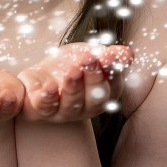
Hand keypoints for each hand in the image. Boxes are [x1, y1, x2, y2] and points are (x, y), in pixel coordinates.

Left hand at [16, 43, 132, 123]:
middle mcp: (84, 108)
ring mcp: (62, 111)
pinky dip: (47, 97)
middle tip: (89, 59)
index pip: (112, 86)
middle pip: (94, 99)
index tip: (107, 56)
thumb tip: (127, 54)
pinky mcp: (40, 109)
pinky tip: (50, 86)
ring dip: (73, 87)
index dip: (111, 71)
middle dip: (93, 78)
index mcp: (101, 95)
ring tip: (73, 70)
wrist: (39, 77)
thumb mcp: (90, 55)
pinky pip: (45, 107)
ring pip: (71, 105)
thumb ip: (109, 55)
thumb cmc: (70, 66)